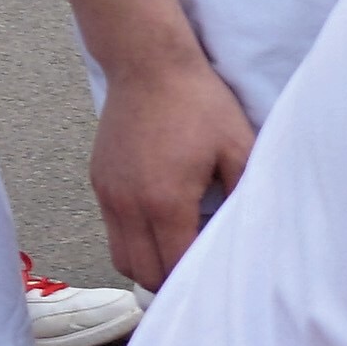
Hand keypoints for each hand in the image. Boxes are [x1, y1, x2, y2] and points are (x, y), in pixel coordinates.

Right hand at [89, 45, 258, 290]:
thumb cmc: (199, 104)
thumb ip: (243, 196)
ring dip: (148, 264)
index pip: (175, 266)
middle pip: (142, 272)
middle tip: (200, 272)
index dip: (197, 279)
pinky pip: (112, 229)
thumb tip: (248, 233)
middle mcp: (128, 204)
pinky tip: (162, 224)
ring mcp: (107, 194)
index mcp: (165, 201)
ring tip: (178, 252)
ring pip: (121, 256)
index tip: (219, 278)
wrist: (149, 64)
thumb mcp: (239, 149)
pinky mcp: (98, 182)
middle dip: (171, 281)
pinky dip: (134, 240)